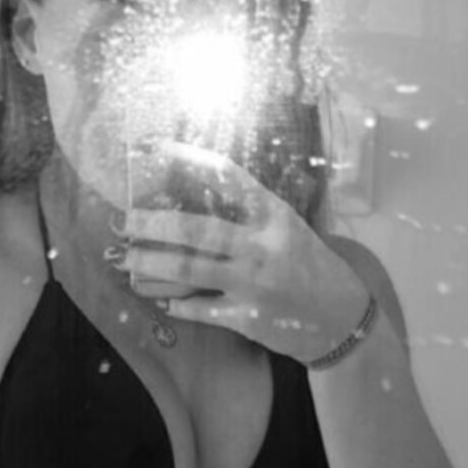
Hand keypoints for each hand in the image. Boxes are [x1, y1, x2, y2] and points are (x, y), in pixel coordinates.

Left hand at [123, 142, 369, 362]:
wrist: (343, 319)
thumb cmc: (311, 266)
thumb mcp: (287, 228)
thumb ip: (249, 215)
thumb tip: (193, 198)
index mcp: (275, 215)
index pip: (227, 176)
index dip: (187, 159)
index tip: (154, 148)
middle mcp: (262, 246)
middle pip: (195, 229)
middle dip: (152, 223)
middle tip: (125, 221)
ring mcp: (253, 284)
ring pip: (188, 270)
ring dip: (151, 264)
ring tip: (128, 259)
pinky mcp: (246, 318)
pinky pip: (198, 309)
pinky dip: (176, 304)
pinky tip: (163, 301)